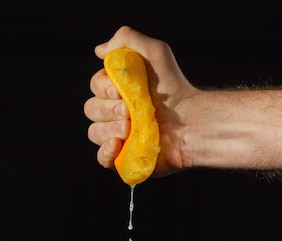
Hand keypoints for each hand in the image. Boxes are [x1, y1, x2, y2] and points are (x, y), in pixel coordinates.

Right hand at [84, 26, 197, 175]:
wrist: (190, 120)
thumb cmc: (174, 86)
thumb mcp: (155, 52)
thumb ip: (127, 40)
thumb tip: (99, 51)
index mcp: (118, 90)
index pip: (95, 87)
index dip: (102, 88)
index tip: (119, 89)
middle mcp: (115, 113)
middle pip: (91, 109)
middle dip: (108, 109)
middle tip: (129, 110)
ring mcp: (119, 136)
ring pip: (94, 132)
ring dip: (108, 128)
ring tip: (130, 127)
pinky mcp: (125, 157)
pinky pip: (102, 159)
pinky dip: (105, 152)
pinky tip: (118, 144)